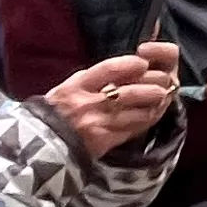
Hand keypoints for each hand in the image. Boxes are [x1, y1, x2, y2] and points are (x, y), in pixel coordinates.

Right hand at [46, 54, 175, 155]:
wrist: (41, 144)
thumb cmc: (56, 111)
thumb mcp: (68, 87)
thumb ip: (94, 77)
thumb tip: (127, 66)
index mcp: (77, 86)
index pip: (110, 69)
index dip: (131, 64)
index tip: (144, 62)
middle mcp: (88, 104)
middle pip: (131, 91)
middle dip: (153, 85)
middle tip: (164, 82)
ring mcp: (98, 124)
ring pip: (137, 112)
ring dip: (155, 104)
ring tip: (163, 97)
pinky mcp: (105, 142)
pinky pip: (133, 129)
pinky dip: (146, 120)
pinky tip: (152, 114)